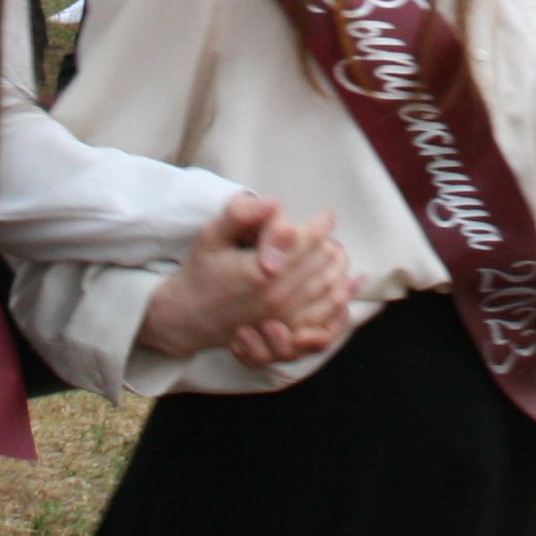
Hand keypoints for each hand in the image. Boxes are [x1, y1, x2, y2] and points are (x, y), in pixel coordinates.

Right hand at [136, 194, 349, 364]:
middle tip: (329, 233)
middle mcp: (275, 296)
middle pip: (320, 263)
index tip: (327, 215)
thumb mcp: (211, 235)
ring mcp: (282, 318)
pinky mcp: (283, 333)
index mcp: (261, 270)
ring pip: (327, 288)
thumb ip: (239, 214)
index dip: (321, 224)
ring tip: (340, 253)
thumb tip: (272, 202)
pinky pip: (322, 317)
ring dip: (339, 269)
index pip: (305, 241)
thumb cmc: (201, 271)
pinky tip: (349, 287)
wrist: (186, 316)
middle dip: (329, 244)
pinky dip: (340, 301)